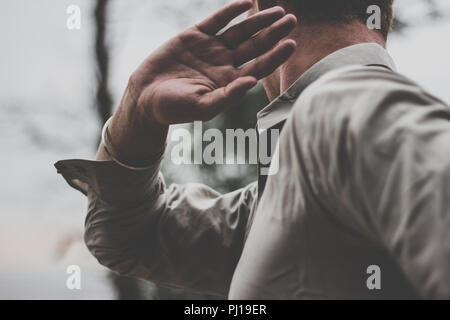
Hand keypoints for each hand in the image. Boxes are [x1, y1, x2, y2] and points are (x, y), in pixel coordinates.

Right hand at [130, 0, 296, 124]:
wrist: (145, 95)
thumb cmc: (173, 108)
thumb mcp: (201, 106)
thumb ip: (227, 97)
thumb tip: (252, 81)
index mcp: (230, 82)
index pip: (259, 66)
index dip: (275, 55)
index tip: (292, 44)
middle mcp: (224, 64)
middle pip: (255, 46)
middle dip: (273, 33)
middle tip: (292, 20)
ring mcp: (211, 48)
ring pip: (240, 31)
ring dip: (258, 20)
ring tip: (277, 11)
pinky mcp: (195, 36)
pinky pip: (217, 20)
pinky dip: (231, 11)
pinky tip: (246, 2)